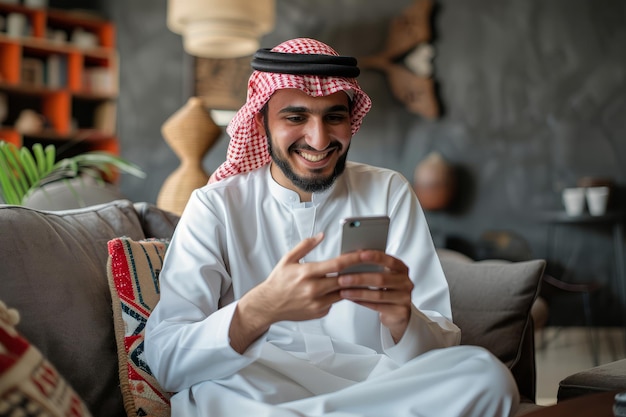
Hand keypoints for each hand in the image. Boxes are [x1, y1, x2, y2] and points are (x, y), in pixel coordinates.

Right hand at [230, 233, 368, 351]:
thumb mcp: (288, 259)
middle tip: (371, 265)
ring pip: (343, 292)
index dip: (354, 258)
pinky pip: (335, 302)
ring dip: (351, 284)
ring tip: (360, 275)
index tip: (366, 254)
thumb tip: (321, 235)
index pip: (336, 265)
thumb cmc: (278, 281)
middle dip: (359, 272)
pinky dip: (338, 295)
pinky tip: (338, 288)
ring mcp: (317, 303)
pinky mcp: (319, 312)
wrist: (268, 305)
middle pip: (344, 279)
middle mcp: (313, 289)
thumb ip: (306, 245)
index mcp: (307, 273)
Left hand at [337, 251, 413, 342]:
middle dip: (359, 278)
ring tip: (343, 291)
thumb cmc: (386, 289)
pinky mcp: (400, 312)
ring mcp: (404, 298)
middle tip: (342, 279)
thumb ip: (373, 266)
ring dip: (358, 292)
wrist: (399, 313)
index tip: (360, 254)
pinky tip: (352, 299)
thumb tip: (352, 257)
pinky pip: (378, 307)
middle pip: (381, 279)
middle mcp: (405, 282)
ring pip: (378, 295)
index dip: (375, 257)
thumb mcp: (384, 275)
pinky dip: (363, 302)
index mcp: (402, 269)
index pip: (389, 260)